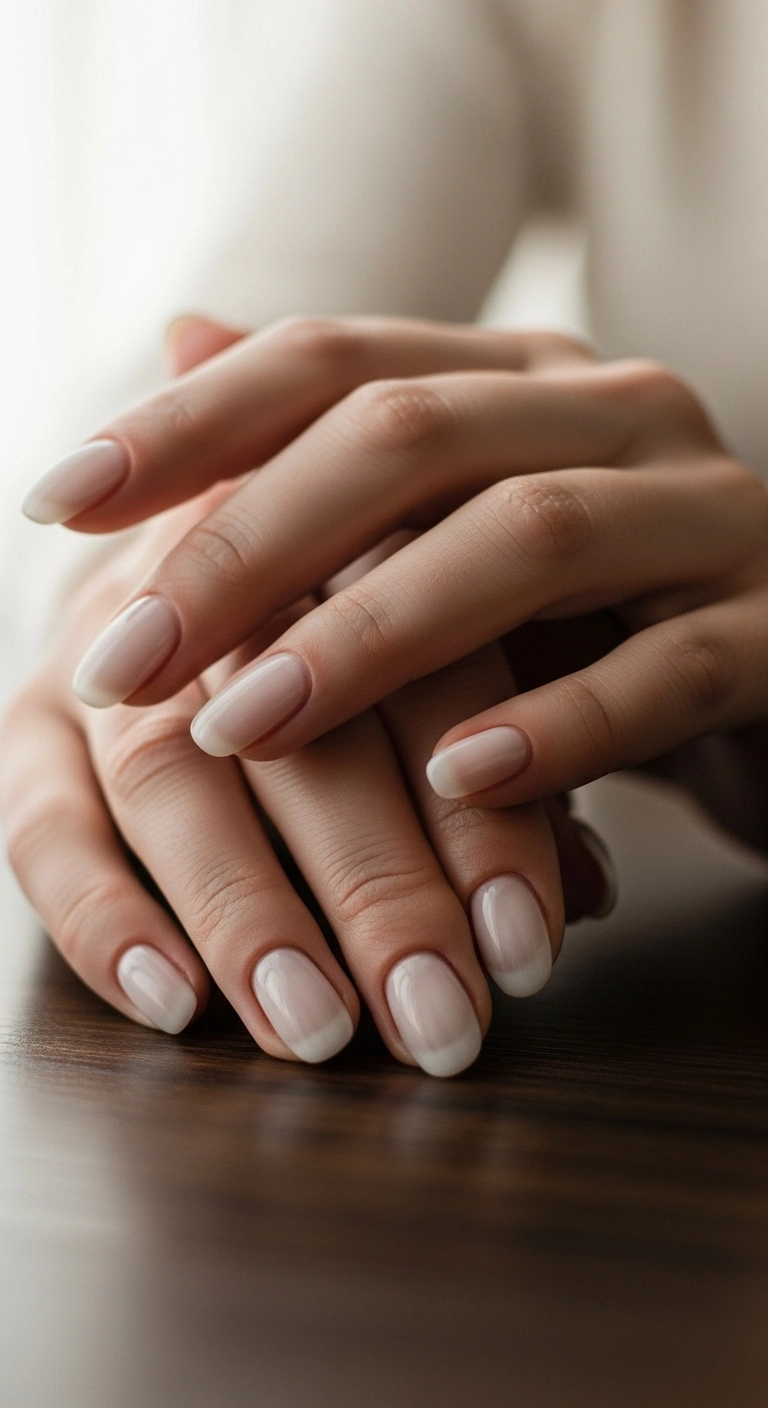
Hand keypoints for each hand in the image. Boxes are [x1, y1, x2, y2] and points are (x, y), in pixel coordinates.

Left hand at [25, 318, 767, 827]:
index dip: (192, 424)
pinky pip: (665, 672)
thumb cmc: (597, 607)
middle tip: (122, 661)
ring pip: (528, 541)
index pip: (337, 358)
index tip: (59, 501)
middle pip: (409, 436)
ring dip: (367, 637)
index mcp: (525, 378)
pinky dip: (555, 727)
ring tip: (239, 725)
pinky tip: (452, 780)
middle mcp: (617, 414)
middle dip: (248, 546)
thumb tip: (178, 338)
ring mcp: (709, 515)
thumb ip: (335, 442)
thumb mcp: (459, 522)